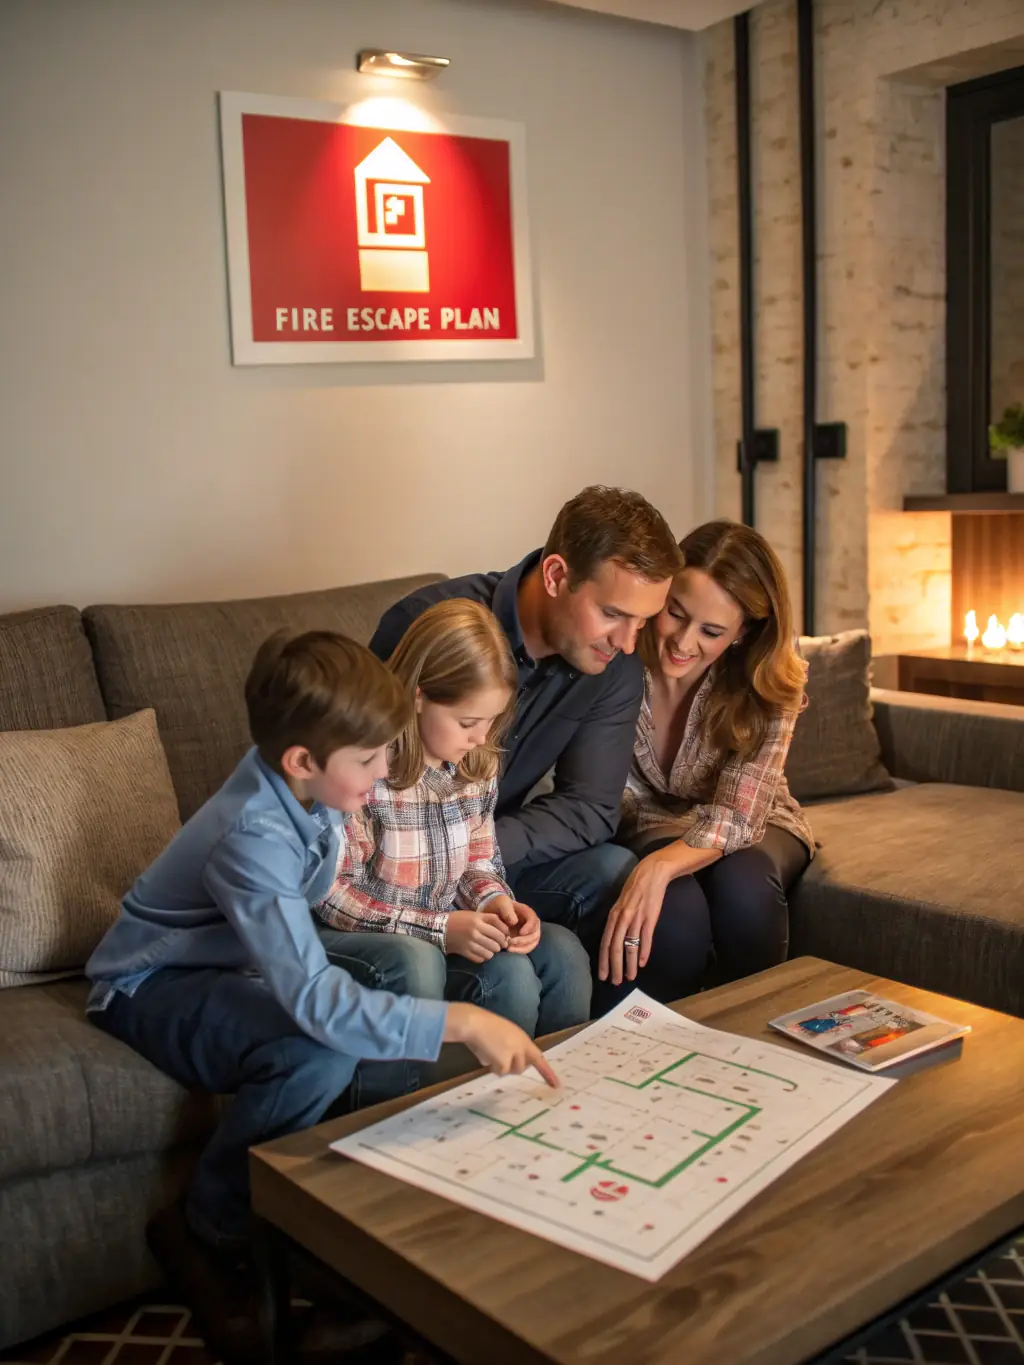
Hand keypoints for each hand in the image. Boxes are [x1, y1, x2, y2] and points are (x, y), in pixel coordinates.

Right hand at [444, 910, 508, 962]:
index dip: (505, 931)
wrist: (440, 928)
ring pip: (490, 952)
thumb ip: (487, 920)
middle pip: (497, 940)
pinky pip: (481, 959)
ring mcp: (470, 942)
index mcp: (478, 919)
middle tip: (499, 945)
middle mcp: (475, 930)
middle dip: (501, 944)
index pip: (499, 925)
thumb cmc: (459, 919)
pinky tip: (481, 953)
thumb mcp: (473, 915)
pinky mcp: (465, 952)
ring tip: (490, 949)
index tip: (506, 935)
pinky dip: (483, 957)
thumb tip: (505, 932)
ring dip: (492, 952)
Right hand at [444, 1003, 559, 1087]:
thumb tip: (507, 1063)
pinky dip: (491, 1065)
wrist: (474, 1022)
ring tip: (489, 1050)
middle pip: (522, 1067)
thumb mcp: (504, 1035)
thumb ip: (512, 1048)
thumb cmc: (484, 1026)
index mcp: (523, 1038)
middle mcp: (522, 1046)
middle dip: (510, 1065)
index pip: (539, 1058)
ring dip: (500, 1066)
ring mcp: (515, 1054)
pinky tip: (484, 1052)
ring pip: (510, 1071)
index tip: (556, 1085)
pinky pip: (499, 1071)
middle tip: (497, 1055)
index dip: (547, 1072)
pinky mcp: (505, 1061)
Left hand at [487, 895, 541, 954]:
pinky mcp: (524, 941)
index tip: (521, 932)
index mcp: (528, 913)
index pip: (534, 920)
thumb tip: (514, 922)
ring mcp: (529, 933)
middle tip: (510, 942)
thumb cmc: (499, 906)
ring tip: (509, 948)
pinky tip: (509, 950)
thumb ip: (507, 910)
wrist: (494, 911)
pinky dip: (519, 950)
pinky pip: (526, 948)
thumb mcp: (502, 903)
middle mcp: (532, 924)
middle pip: (535, 934)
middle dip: (524, 940)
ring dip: (522, 948)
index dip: (529, 927)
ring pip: (532, 943)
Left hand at [598, 855, 670, 986]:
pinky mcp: (650, 917)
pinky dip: (644, 951)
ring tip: (630, 977)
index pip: (605, 942)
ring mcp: (636, 918)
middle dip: (614, 967)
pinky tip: (642, 963)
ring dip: (629, 964)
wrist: (652, 873)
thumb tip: (614, 939)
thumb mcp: (621, 904)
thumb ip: (618, 921)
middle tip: (615, 983)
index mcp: (613, 915)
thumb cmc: (635, 888)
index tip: (602, 975)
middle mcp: (622, 918)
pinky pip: (645, 937)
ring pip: (630, 946)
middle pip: (615, 947)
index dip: (603, 960)